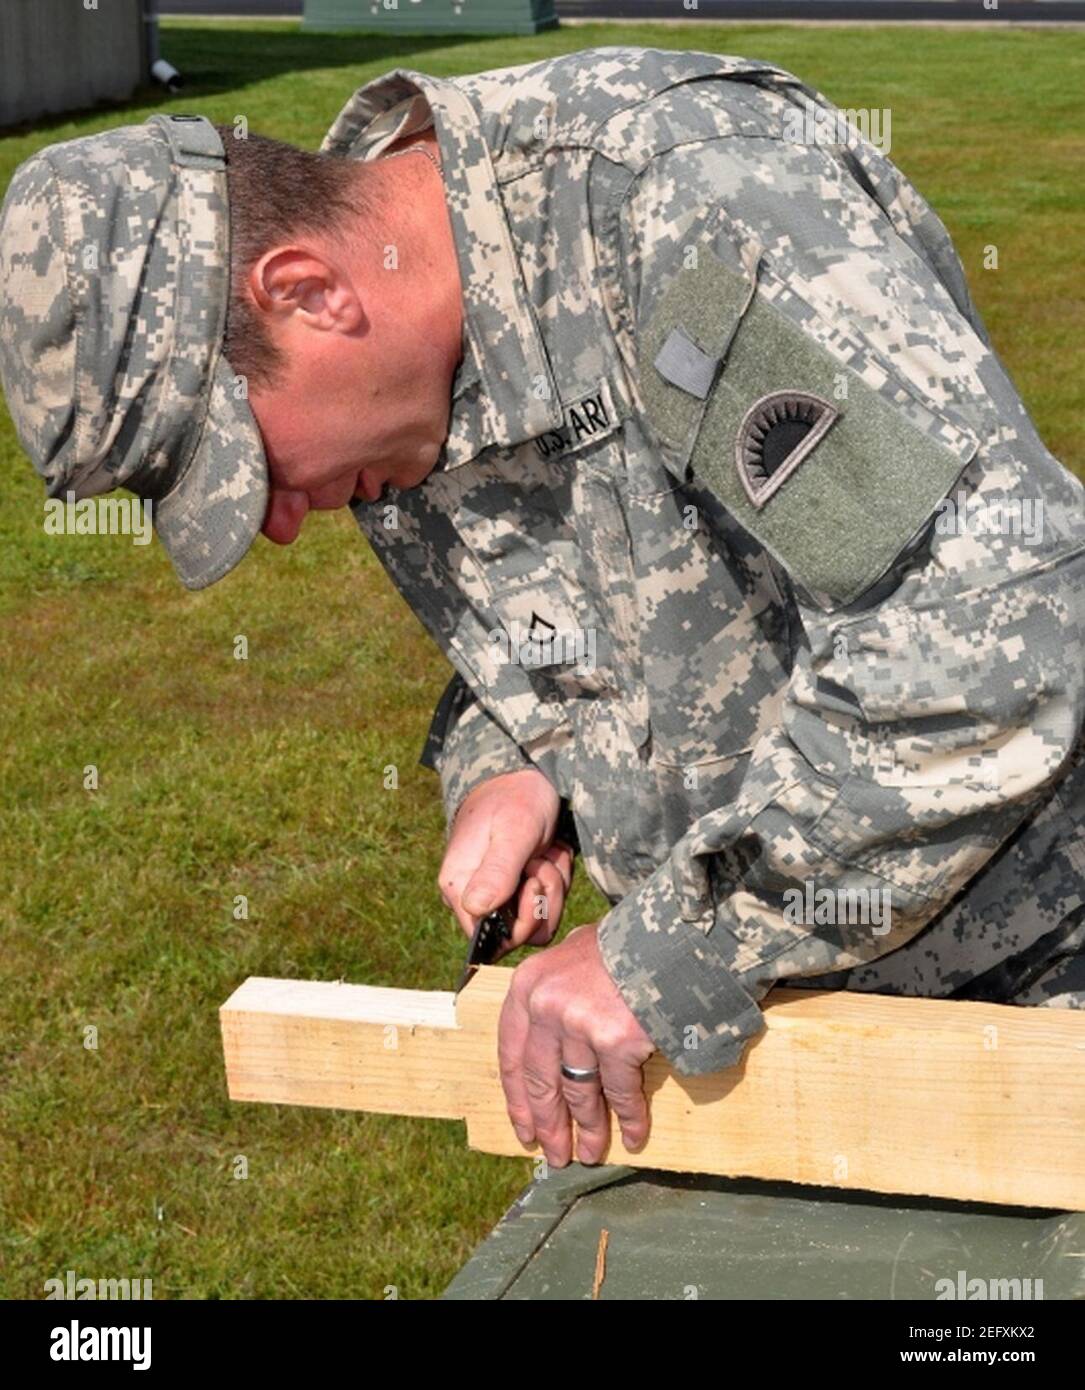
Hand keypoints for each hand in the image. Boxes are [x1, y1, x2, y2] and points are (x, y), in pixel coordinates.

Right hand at [439, 769, 573, 955]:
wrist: (524, 775)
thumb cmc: (514, 798)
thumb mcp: (513, 831)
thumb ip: (497, 871)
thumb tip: (477, 909)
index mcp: (458, 887)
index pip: (489, 937)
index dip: (521, 919)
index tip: (532, 879)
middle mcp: (473, 898)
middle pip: (518, 933)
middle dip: (542, 897)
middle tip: (541, 858)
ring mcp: (497, 895)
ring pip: (537, 922)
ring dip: (553, 887)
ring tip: (546, 852)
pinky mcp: (517, 890)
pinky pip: (546, 907)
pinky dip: (558, 881)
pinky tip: (551, 854)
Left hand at [498, 924, 654, 1166]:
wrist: (664, 936)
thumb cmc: (619, 944)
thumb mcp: (570, 956)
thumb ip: (553, 992)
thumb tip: (547, 1036)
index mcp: (527, 987)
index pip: (512, 1055)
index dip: (518, 1099)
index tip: (525, 1130)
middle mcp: (546, 1008)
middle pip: (541, 1081)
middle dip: (549, 1124)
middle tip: (556, 1155)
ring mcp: (580, 1025)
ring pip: (579, 1091)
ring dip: (588, 1128)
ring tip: (591, 1153)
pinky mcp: (616, 1039)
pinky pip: (621, 1090)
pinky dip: (629, 1118)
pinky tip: (634, 1136)